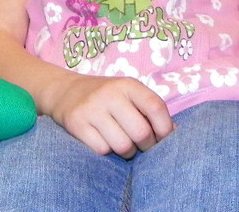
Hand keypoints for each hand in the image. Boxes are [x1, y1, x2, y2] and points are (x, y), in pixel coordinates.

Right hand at [48, 74, 174, 157]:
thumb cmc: (106, 97)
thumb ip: (150, 109)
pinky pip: (102, 150)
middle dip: (146, 146)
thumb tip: (173, 131)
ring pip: (122, 146)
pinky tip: (104, 142)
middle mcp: (110, 94)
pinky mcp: (77, 124)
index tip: (163, 139)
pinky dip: (107, 152)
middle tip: (141, 145)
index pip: (156, 107)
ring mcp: (92, 109)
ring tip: (123, 144)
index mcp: (128, 85)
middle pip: (141, 132)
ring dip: (127, 152)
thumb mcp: (128, 94)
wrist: (65, 92)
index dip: (165, 128)